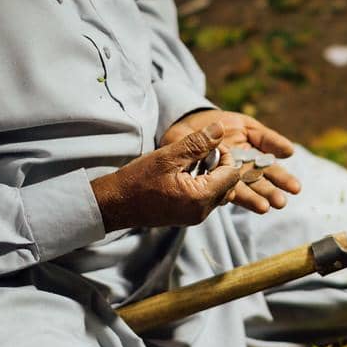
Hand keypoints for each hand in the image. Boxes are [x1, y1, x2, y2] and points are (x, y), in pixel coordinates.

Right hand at [91, 123, 239, 231]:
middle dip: (220, 165)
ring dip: (212, 175)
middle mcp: (202, 212)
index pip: (232, 174)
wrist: (114, 204)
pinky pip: (206, 199)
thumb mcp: (168, 156)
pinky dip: (203, 184)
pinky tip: (185, 173)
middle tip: (200, 152)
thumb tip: (220, 129)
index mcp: (200, 198)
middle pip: (229, 185)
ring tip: (191, 161)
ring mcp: (196, 217)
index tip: (208, 145)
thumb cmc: (137, 180)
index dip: (225, 155)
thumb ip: (197, 143)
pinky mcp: (188, 217)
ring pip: (219, 192)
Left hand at [161, 110, 299, 213]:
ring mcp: (225, 178)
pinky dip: (227, 195)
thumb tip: (291, 151)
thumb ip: (268, 139)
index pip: (271, 170)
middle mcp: (241, 172)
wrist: (188, 125)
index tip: (295, 189)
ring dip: (253, 199)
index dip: (283, 179)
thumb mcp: (247, 127)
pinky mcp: (208, 183)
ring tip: (265, 207)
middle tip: (281, 202)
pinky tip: (231, 199)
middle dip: (270, 193)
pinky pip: (219, 189)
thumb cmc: (221, 125)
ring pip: (242, 190)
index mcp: (253, 159)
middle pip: (259, 184)